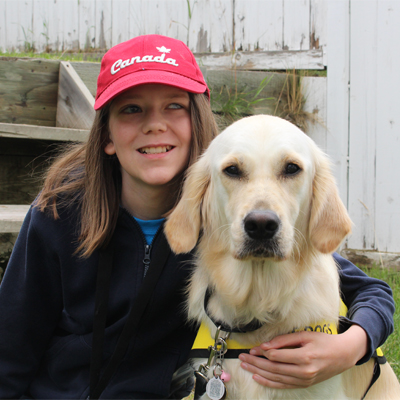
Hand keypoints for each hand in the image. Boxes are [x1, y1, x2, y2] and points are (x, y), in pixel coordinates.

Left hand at [238, 325, 367, 388]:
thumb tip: (266, 346)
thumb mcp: (305, 335)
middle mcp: (304, 371)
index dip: (261, 352)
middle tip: (241, 358)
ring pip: (276, 378)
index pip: (276, 356)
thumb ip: (284, 340)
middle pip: (273, 368)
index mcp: (304, 357)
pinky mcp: (304, 384)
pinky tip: (258, 377)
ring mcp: (304, 380)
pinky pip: (283, 385)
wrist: (343, 355)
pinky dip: (269, 382)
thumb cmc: (323, 342)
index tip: (252, 348)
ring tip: (245, 366)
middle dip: (255, 363)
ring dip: (258, 372)